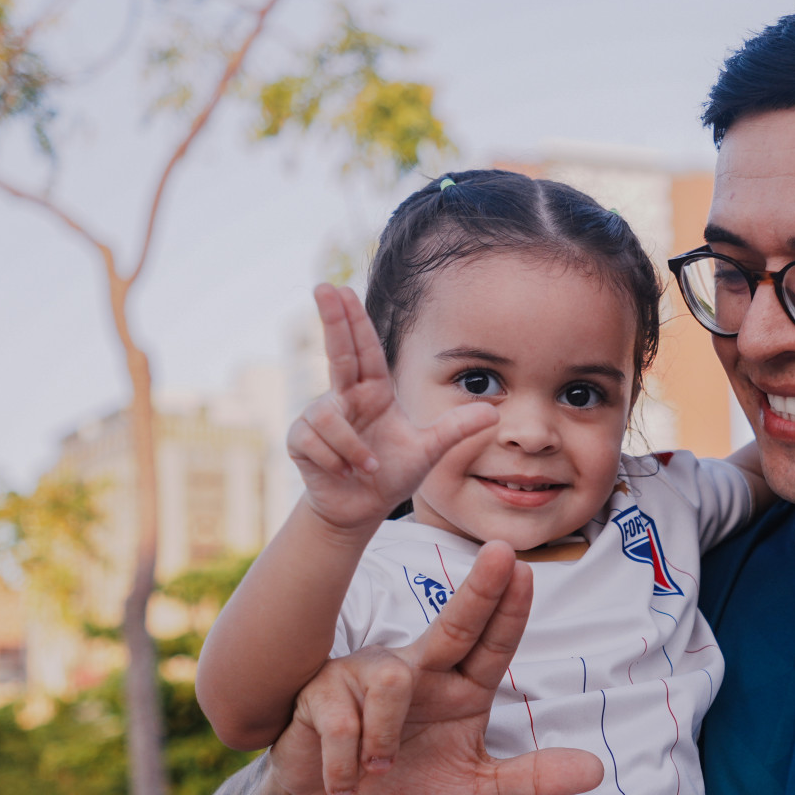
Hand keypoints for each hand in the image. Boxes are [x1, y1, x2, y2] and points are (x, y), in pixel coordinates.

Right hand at [270, 538, 604, 794]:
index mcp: (461, 685)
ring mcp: (370, 671)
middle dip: (478, 591)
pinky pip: (343, 722)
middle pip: (454, 624)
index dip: (509, 609)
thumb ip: (529, 777)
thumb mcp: (473, 788)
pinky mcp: (324, 688)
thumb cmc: (404, 780)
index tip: (525, 570)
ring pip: (391, 686)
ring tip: (378, 770)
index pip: (493, 643)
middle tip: (501, 554)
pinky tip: (346, 778)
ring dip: (385, 741)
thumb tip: (597, 772)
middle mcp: (421, 667)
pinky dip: (347, 762)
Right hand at [289, 284, 498, 531]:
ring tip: (368, 466)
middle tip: (323, 286)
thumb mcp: (429, 451)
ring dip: (353, 448)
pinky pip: (317, 441)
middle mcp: (344, 396)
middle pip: (336, 352)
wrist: (361, 508)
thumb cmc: (392, 473)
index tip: (342, 289)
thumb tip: (494, 412)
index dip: (353, 319)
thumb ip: (456, 429)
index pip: (363, 349)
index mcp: (373, 391)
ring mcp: (318, 417)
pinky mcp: (300, 440)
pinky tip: (346, 473)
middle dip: (330, 319)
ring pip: (329, 416)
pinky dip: (339, 461)